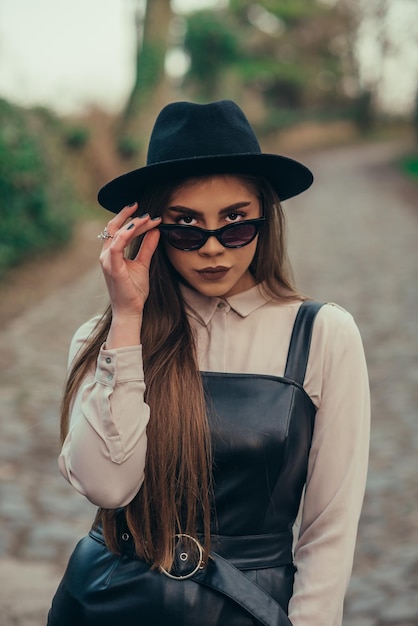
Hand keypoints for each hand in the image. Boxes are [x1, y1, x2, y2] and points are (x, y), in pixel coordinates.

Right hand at [99, 204, 160, 320]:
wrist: (130, 310)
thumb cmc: (134, 290)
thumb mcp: (143, 264)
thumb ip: (148, 247)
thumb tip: (155, 231)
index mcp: (111, 253)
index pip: (119, 230)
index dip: (132, 220)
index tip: (149, 215)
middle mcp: (106, 255)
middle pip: (114, 227)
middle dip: (129, 215)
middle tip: (146, 210)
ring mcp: (107, 261)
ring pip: (116, 233)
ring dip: (133, 224)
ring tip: (148, 219)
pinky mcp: (112, 268)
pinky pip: (116, 246)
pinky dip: (125, 235)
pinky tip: (136, 227)